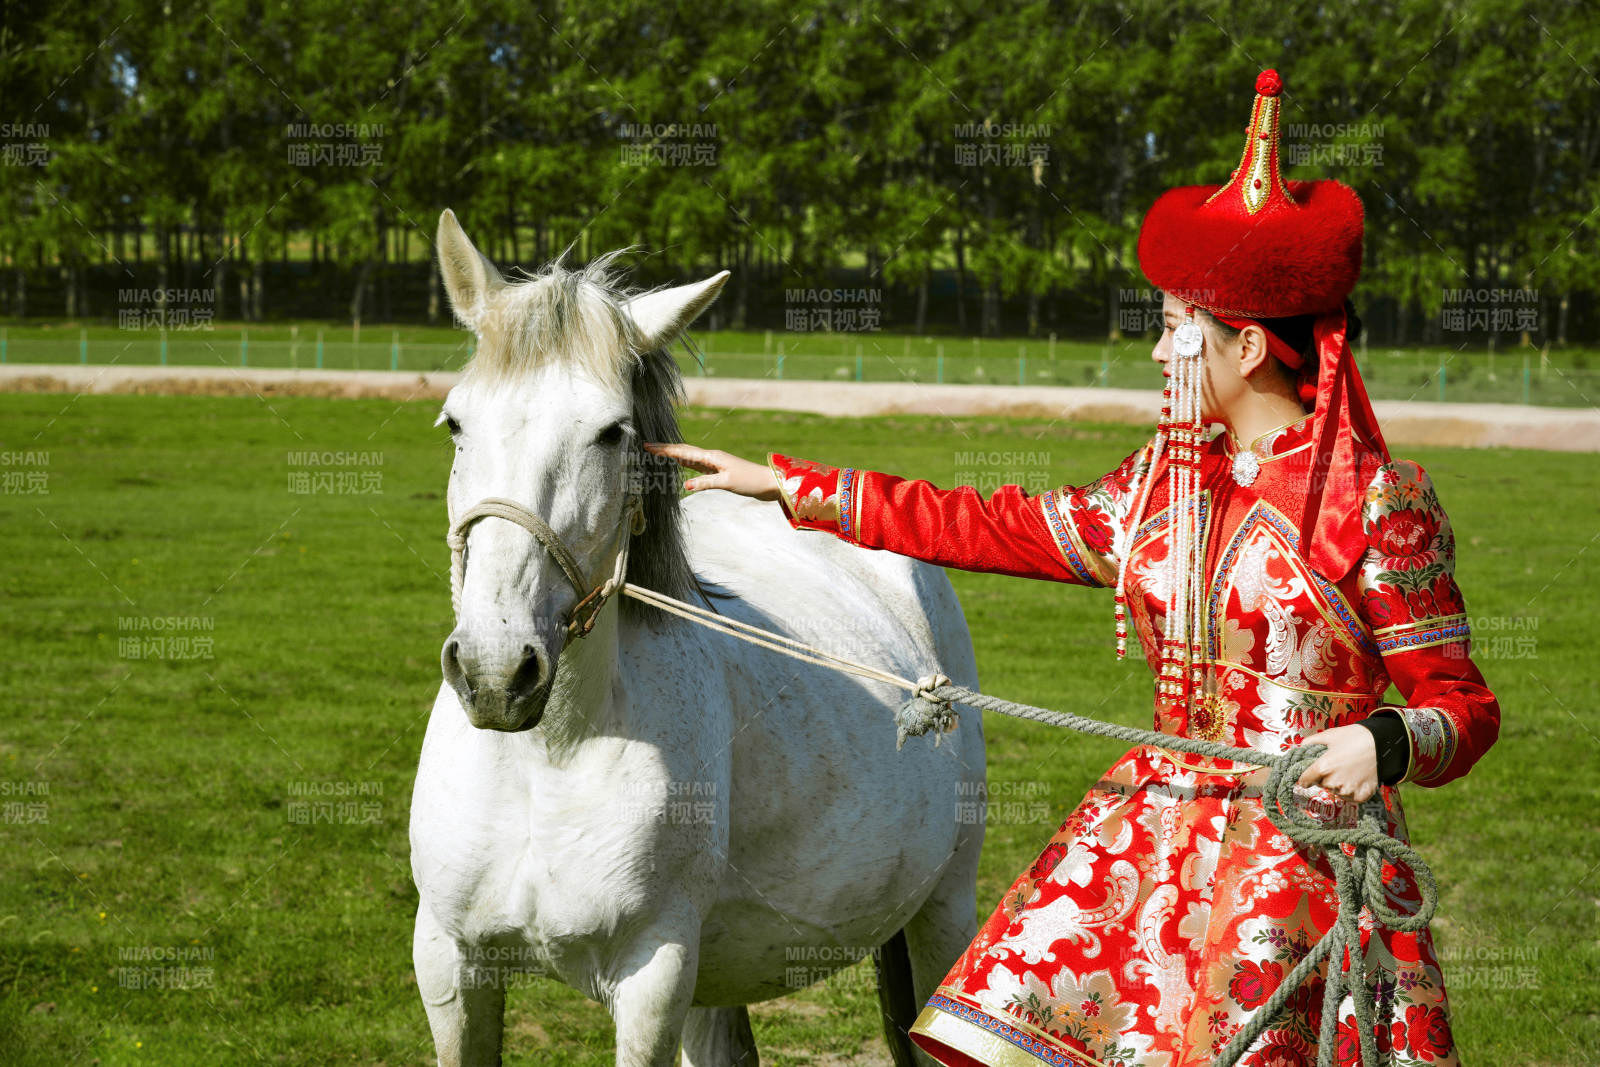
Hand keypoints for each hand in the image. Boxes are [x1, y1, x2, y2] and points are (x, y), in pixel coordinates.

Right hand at [642, 442, 780, 500]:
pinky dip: (684, 462)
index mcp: (712, 457)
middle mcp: (711, 457)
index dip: (665, 450)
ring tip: (658, 451)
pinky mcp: (718, 470)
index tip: (648, 447)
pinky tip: (680, 462)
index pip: (683, 452)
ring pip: (689, 456)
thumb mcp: (727, 483)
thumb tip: (685, 486)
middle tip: (646, 446)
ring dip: (673, 454)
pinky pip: (696, 464)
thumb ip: (706, 483)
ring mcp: (714, 463)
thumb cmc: (750, 481)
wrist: (768, 483)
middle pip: (683, 451)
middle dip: (665, 449)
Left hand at [1296, 725, 1378, 802]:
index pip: (1304, 780)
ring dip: (1338, 784)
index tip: (1307, 777)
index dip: (1305, 777)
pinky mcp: (1361, 797)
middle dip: (1325, 777)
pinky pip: (1349, 797)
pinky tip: (1357, 778)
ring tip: (1349, 770)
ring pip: (1335, 791)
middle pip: (1321, 784)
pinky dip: (1351, 790)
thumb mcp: (1330, 735)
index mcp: (1323, 767)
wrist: (1383, 744)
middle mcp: (1333, 782)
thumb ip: (1311, 742)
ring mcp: (1348, 791)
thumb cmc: (1355, 737)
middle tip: (1337, 766)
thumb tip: (1300, 747)